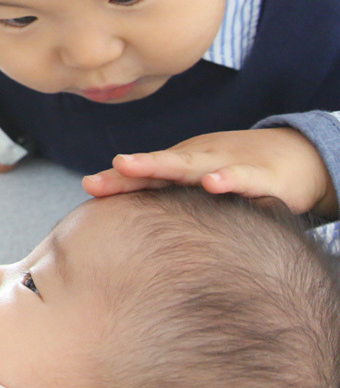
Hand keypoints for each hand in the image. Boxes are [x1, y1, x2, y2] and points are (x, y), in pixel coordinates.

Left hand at [83, 128, 337, 218]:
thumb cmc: (236, 172)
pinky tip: (213, 184)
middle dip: (133, 168)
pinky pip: (245, 180)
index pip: (146, 174)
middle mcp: (201, 162)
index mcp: (184, 167)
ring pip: (195, 166)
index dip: (119, 180)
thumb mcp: (199, 185)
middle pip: (162, 166)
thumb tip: (128, 231)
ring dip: (165, 166)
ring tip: (134, 167)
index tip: (90, 186)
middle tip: (105, 173)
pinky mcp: (263, 178)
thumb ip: (168, 203)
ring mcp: (229, 164)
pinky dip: (229, 179)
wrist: (297, 156)